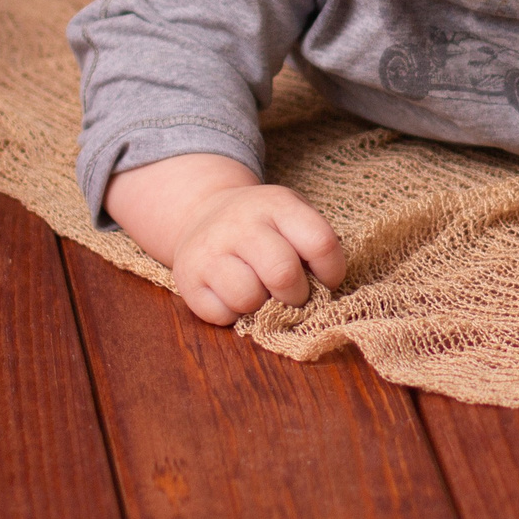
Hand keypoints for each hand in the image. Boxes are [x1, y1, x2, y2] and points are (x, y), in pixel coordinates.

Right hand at [104, 152, 346, 325]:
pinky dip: (232, 314)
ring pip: (248, 298)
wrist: (202, 211)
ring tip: (258, 291)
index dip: (332, 272)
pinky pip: (220, 314)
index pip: (320, 243)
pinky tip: (231, 294)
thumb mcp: (292, 216)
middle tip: (292, 294)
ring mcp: (210, 248)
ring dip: (260, 306)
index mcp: (277, 204)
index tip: (326, 280)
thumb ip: (314, 244)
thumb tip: (326, 289)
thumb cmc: (262, 225)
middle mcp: (241, 223)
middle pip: (283, 275)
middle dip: (296, 296)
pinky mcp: (186, 276)